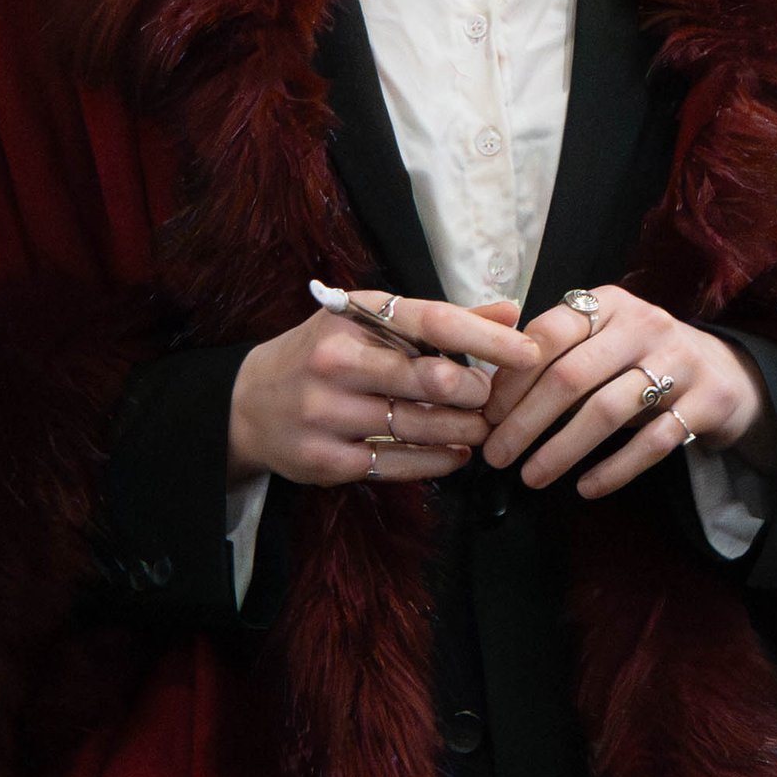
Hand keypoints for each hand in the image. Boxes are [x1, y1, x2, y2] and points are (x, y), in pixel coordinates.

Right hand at [228, 290, 536, 486]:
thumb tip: (510, 313)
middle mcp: (336, 363)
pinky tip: (456, 454)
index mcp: (351, 318)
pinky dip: (437, 460)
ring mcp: (328, 414)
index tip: (529, 352)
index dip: (487, 339)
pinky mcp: (326, 460)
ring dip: (463, 430)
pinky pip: (398, 464)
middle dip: (474, 392)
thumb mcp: (368, 323)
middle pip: (429, 378)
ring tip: (481, 428)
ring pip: (419, 426)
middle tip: (494, 399)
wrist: (246, 404)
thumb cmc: (322, 356)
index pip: (433, 323)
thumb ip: (440, 320)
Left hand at [481, 287, 776, 500]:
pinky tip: (586, 488)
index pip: (548, 334)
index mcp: (609, 304)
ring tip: (531, 478)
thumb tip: (489, 400)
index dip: (512, 378)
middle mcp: (644, 325)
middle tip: (497, 455)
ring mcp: (679, 362)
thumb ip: (556, 357)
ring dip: (562, 449)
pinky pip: (653, 442)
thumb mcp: (604, 343)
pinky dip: (614, 470)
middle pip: (571, 375)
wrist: (728, 375)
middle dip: (526, 420)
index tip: (488, 416)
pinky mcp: (706, 402)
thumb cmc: (643, 362)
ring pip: (608, 410)